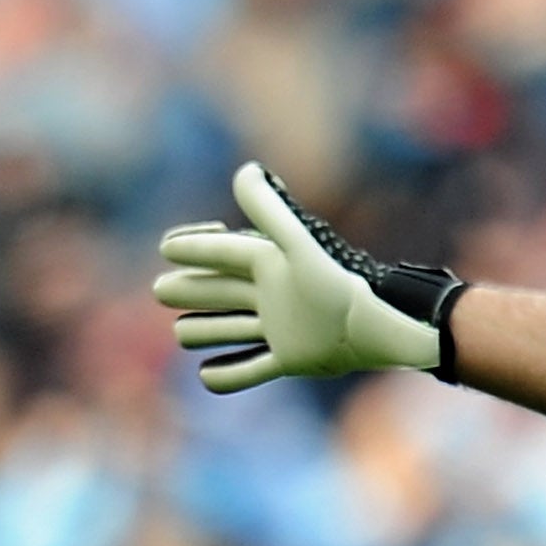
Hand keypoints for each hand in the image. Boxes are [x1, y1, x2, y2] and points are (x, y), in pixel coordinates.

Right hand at [151, 162, 462, 390]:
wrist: (380, 327)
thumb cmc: (339, 283)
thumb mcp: (297, 244)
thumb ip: (269, 209)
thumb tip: (244, 171)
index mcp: (268, 262)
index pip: (219, 251)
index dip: (192, 246)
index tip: (168, 247)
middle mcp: (270, 293)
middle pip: (215, 290)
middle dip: (190, 289)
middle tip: (165, 291)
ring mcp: (278, 328)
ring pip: (225, 329)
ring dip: (203, 331)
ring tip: (184, 332)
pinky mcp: (290, 359)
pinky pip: (250, 370)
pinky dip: (227, 374)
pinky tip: (207, 374)